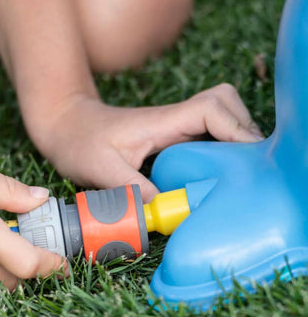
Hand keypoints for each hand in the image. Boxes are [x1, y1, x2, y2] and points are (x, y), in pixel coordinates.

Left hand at [33, 83, 263, 201]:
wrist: (66, 126)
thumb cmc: (79, 142)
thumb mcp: (101, 169)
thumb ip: (133, 188)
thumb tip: (166, 210)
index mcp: (160, 121)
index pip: (211, 108)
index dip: (236, 127)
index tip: (249, 156)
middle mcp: (172, 120)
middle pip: (225, 105)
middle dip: (244, 129)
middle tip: (250, 164)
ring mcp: (172, 128)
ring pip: (219, 120)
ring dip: (235, 140)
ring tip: (241, 171)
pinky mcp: (169, 139)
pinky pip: (205, 137)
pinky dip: (220, 150)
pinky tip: (217, 174)